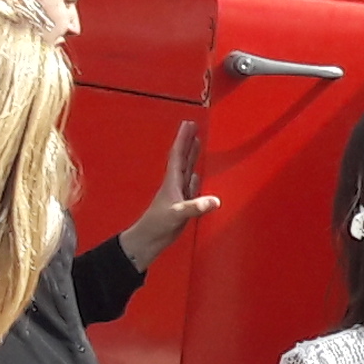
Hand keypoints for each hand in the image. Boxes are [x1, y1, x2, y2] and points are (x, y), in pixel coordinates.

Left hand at [122, 124, 222, 266]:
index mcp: (172, 181)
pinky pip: (191, 185)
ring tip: (197, 142)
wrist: (150, 239)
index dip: (183, 138)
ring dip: (192, 155)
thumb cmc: (157, 224)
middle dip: (188, 141)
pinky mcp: (183, 203)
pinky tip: (197, 174)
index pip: (178, 154)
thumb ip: (195, 206)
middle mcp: (175, 184)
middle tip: (194, 126)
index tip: (188, 124)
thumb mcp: (177, 214)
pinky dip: (195, 176)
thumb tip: (214, 201)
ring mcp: (179, 193)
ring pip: (187, 168)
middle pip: (183, 157)